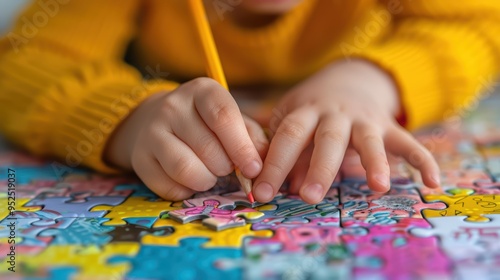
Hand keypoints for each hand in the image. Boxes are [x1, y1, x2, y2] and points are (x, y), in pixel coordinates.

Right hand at [104, 78, 268, 199]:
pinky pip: (168, 187)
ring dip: (206, 181)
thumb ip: (252, 138)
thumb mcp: (232, 120)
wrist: (155, 120)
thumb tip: (264, 164)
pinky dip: (186, 191)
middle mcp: (173, 106)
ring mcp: (152, 131)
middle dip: (225, 167)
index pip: (223, 117)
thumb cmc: (206, 123)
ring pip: (185, 169)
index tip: (253, 169)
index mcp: (202, 91)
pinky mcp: (140, 158)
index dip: (241, 148)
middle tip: (227, 168)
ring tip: (211, 175)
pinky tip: (190, 181)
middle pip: (208, 148)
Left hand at [252, 60, 439, 203]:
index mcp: (305, 111)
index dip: (275, 164)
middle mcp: (335, 114)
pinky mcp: (390, 127)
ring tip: (378, 187)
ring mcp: (365, 119)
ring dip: (375, 162)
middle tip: (308, 197)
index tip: (262, 193)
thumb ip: (289, 152)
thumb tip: (286, 187)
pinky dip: (423, 161)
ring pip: (370, 140)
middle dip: (319, 168)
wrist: (350, 78)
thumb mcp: (294, 121)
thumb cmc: (313, 109)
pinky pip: (409, 144)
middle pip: (328, 139)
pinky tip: (432, 184)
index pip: (288, 136)